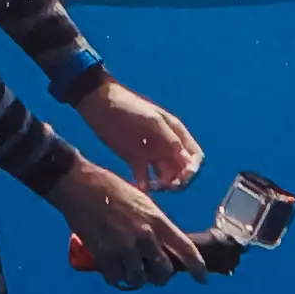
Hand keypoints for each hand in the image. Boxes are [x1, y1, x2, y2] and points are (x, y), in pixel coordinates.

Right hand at [45, 162, 207, 288]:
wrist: (78, 186)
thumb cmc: (110, 188)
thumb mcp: (141, 201)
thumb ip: (153, 224)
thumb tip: (160, 245)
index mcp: (157, 220)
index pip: (185, 249)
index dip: (197, 267)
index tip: (202, 278)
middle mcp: (145, 237)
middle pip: (163, 272)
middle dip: (160, 276)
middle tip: (152, 273)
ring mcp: (124, 248)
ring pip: (139, 279)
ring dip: (135, 277)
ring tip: (128, 267)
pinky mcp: (104, 257)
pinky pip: (116, 279)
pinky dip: (115, 276)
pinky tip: (112, 267)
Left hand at [74, 78, 203, 192]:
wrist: (99, 104)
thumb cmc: (129, 107)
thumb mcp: (152, 120)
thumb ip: (170, 139)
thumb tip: (187, 161)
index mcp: (176, 133)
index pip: (194, 156)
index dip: (193, 170)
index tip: (183, 178)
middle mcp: (167, 146)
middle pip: (182, 170)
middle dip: (179, 181)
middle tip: (166, 187)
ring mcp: (151, 154)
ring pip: (166, 176)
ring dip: (164, 185)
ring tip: (153, 187)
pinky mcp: (135, 161)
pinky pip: (146, 179)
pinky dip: (146, 186)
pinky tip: (139, 188)